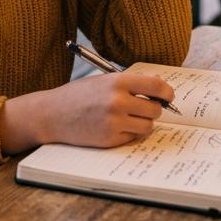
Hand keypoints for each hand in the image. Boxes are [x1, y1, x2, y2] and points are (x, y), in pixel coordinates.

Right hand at [0, 72, 175, 153]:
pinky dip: (129, 133)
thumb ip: (130, 83)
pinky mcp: (110, 140)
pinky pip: (133, 138)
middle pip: (155, 109)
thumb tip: (159, 90)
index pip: (156, 86)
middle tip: (144, 107)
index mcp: (118, 81)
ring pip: (147, 126)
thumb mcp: (104, 80)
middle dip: (153, 109)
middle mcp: (118, 101)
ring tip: (129, 117)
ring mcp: (114, 122)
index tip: (168, 96)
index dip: (167, 92)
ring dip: (143, 122)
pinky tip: (115, 126)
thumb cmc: (79, 95)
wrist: (52, 114)